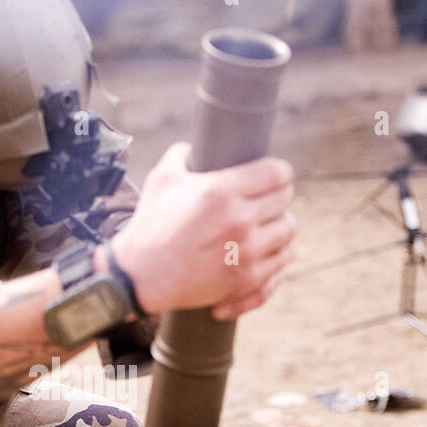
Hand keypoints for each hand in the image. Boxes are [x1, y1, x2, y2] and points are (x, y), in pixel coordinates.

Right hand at [110, 142, 295, 319]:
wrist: (138, 276)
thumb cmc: (149, 225)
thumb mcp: (162, 180)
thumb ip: (181, 154)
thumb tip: (194, 146)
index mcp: (219, 191)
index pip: (275, 172)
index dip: (279, 171)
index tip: (276, 174)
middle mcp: (237, 221)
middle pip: (284, 199)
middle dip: (278, 195)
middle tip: (269, 198)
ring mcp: (244, 253)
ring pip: (288, 230)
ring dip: (280, 224)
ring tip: (270, 223)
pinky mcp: (245, 280)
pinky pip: (280, 262)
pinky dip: (277, 254)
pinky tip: (268, 249)